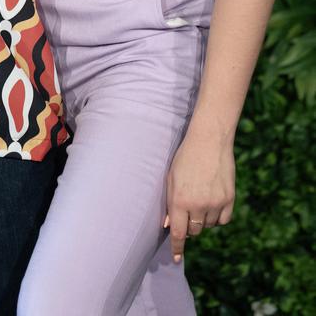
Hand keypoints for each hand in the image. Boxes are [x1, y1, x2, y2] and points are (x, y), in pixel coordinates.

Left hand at [164, 130, 234, 261]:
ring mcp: (215, 203)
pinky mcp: (229, 200)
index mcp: (180, 200)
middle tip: (189, 210)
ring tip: (201, 196)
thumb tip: (169, 226)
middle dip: (189, 226)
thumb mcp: (172, 178)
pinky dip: (217, 216)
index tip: (176, 259)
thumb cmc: (186, 158)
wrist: (209, 140)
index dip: (177, 248)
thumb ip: (171, 204)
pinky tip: (213, 201)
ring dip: (203, 219)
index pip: (178, 233)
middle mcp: (198, 205)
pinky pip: (223, 220)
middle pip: (194, 231)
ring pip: (208, 226)